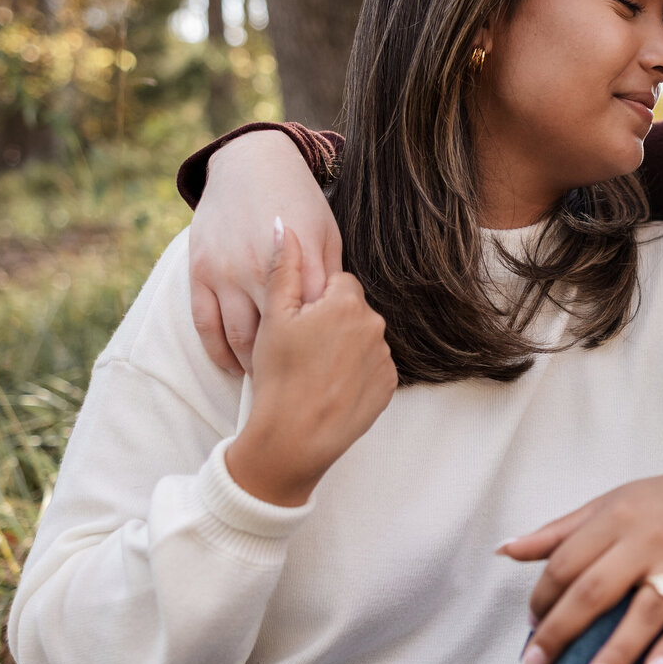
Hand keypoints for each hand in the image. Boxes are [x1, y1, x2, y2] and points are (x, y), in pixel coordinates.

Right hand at [190, 131, 342, 374]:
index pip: (316, 319)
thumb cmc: (300, 201)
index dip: (321, 352)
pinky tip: (233, 366)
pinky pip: (206, 326)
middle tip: (297, 390)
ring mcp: (226, 271)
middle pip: (278, 335)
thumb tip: (345, 321)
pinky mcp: (199, 272)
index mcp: (302, 259)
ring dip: (251, 366)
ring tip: (264, 381)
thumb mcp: (327, 234)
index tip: (327, 376)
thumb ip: (331, 278)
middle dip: (288, 368)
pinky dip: (220, 354)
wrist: (250, 164)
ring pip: (239, 338)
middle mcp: (261, 267)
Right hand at [225, 224, 397, 505]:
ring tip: (313, 371)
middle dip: (329, 322)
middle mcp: (374, 326)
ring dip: (342, 347)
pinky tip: (328, 386)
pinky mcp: (388, 386)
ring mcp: (384, 357)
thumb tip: (284, 224)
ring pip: (361, 338)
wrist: (295, 438)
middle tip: (301, 348)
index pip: (336, 281)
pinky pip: (370, 366)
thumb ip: (285, 268)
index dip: (313, 301)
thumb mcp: (273, 318)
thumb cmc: (279, 376)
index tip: (297, 322)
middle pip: (350, 309)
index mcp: (346, 303)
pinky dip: (353, 373)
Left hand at [501, 468, 662, 663]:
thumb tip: (504, 549)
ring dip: (614, 654)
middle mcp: (644, 539)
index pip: (565, 563)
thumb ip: (557, 532)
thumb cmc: (662, 505)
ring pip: (643, 612)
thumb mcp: (608, 505)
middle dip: (560, 633)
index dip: (542, 599)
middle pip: (594, 590)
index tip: (530, 628)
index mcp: (613, 518)